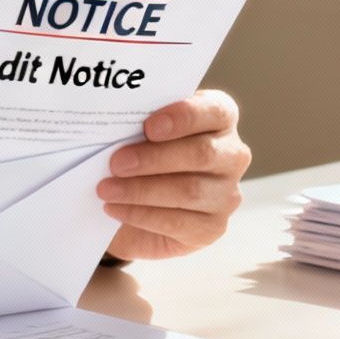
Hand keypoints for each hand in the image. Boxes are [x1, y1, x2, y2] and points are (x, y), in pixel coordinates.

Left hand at [97, 90, 249, 260]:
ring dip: (141, 190)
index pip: (216, 111)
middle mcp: (232, 155)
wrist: (143, 204)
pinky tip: (116, 207)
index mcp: (220, 119)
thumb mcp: (145, 132)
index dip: (184, 117)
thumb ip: (143, 123)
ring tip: (107, 189)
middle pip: (201, 154)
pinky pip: (178, 221)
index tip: (149, 126)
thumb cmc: (146, 155)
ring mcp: (226, 194)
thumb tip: (118, 123)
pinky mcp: (212, 227)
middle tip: (117, 163)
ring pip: (188, 191)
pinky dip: (141, 214)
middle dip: (154, 158)